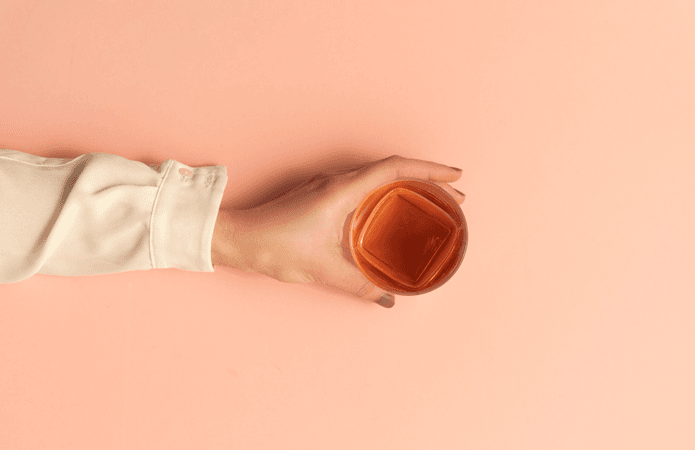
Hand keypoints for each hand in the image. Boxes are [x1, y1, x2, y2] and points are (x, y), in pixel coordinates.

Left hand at [211, 155, 464, 307]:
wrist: (236, 237)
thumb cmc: (272, 244)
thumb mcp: (321, 268)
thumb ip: (359, 282)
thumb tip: (388, 297)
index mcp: (343, 189)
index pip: (395, 168)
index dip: (430, 170)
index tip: (456, 177)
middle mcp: (339, 181)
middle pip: (394, 169)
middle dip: (428, 179)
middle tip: (455, 196)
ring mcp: (330, 186)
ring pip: (380, 176)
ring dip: (409, 184)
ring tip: (433, 201)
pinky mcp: (323, 195)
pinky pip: (367, 187)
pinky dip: (389, 193)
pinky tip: (394, 212)